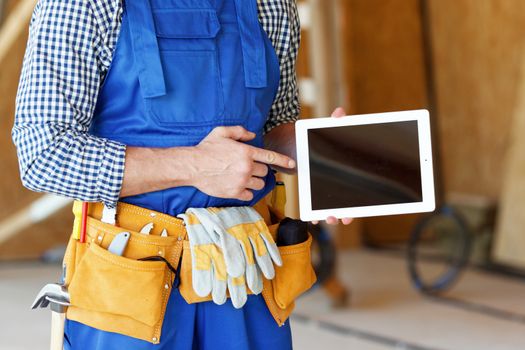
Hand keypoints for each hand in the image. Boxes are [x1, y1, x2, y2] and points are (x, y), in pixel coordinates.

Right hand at [192, 126, 295, 200]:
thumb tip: (252, 136)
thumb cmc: (206, 148)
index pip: (271, 157)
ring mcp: (241, 181)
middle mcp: (246, 167)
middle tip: (247, 167)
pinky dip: (247, 191)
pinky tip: (238, 186)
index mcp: (246, 152)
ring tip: (243, 176)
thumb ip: (240, 131)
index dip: (284, 161)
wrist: (192, 166)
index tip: (292, 164)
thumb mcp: (222, 132)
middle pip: (265, 171)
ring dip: (254, 180)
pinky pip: (250, 195)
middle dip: (259, 169)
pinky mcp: (235, 192)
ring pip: (259, 184)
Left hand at [311, 107, 353, 225]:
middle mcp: (337, 184)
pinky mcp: (311, 192)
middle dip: (346, 214)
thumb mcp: (324, 130)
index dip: (358, 204)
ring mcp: (324, 190)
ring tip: (329, 218)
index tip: (353, 212)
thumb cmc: (313, 137)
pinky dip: (316, 215)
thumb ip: (334, 122)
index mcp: (345, 172)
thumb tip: (340, 112)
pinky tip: (314, 219)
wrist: (293, 143)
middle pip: (347, 205)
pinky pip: (316, 208)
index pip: (356, 192)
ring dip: (332, 217)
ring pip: (332, 209)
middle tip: (343, 218)